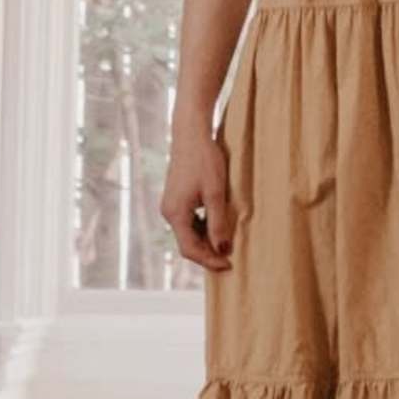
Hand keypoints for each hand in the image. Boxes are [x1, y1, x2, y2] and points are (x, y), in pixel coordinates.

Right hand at [161, 113, 237, 272]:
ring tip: (227, 244)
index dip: (209, 260)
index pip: (190, 249)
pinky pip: (188, 222)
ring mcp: (170, 205)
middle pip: (187, 244)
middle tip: (230, 259)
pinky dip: (202, 229)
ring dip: (206, 242)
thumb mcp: (216, 193)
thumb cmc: (204, 161)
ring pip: (188, 234)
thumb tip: (222, 249)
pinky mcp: (176, 199)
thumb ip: (218, 223)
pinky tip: (217, 227)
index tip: (228, 264)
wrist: (191, 134)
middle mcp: (169, 213)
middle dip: (208, 253)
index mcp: (176, 214)